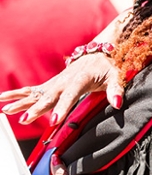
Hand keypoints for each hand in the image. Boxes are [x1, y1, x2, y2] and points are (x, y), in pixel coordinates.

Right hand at [0, 52, 123, 125]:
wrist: (97, 54)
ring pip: (37, 94)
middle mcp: (65, 80)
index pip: (71, 94)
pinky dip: (18, 94)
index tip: (55, 120)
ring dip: (22, 102)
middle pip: (50, 96)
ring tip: (6, 111)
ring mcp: (56, 82)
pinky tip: (2, 100)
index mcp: (81, 78)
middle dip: (37, 108)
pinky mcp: (51, 84)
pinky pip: (33, 90)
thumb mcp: (116, 77)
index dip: (63, 106)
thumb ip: (116, 90)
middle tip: (25, 119)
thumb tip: (118, 103)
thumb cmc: (107, 67)